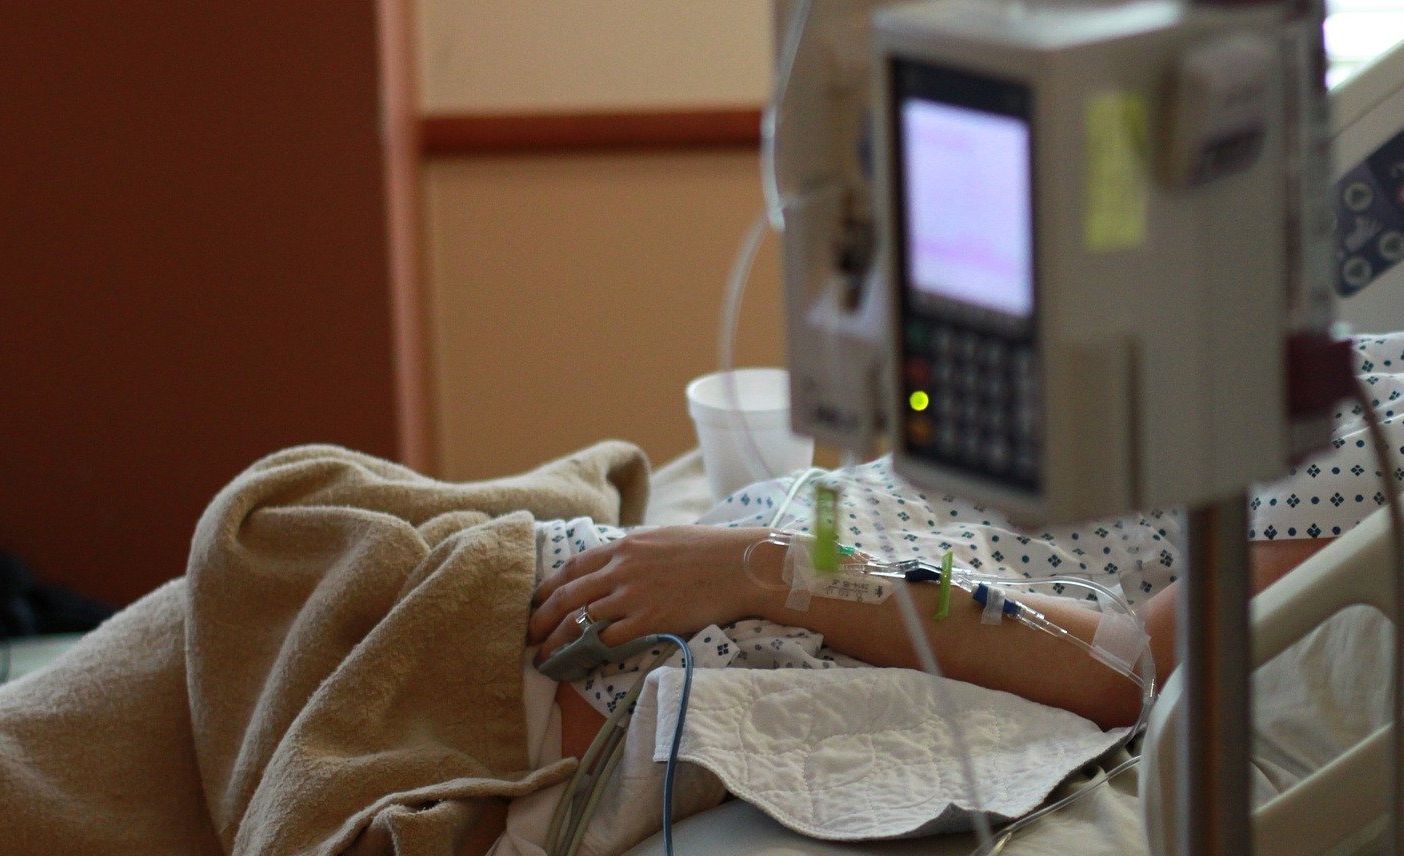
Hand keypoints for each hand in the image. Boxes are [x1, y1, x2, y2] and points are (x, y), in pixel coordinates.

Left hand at [527, 525, 779, 658]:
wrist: (740, 565)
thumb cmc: (708, 550)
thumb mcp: (662, 538)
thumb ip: (634, 551)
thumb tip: (616, 563)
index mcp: (623, 547)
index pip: (572, 568)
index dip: (548, 588)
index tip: (537, 603)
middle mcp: (621, 570)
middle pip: (567, 597)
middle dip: (542, 619)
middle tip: (530, 636)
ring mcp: (633, 596)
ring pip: (580, 621)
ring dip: (558, 642)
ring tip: (546, 658)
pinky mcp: (649, 621)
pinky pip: (609, 640)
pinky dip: (591, 652)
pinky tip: (583, 662)